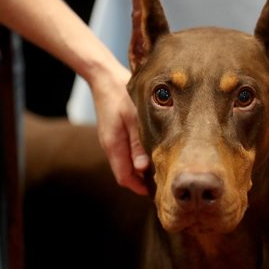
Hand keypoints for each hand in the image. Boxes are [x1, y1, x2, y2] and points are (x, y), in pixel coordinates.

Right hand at [90, 66, 148, 194]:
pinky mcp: (114, 133)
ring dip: (140, 169)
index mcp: (114, 146)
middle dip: (142, 181)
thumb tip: (142, 169)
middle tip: (163, 181)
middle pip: (125, 173)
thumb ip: (138, 145)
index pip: (125, 178)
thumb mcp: (134, 119)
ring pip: (125, 163)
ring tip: (160, 168)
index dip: (140, 188)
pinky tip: (150, 152)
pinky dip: (137, 157)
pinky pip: (125, 152)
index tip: (158, 191)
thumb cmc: (121, 96)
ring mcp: (111, 140)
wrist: (104, 77)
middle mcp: (110, 146)